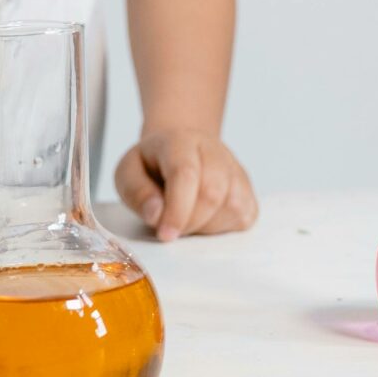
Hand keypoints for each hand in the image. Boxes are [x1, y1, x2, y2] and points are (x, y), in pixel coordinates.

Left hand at [113, 129, 259, 240]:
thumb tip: (156, 215)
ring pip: (231, 208)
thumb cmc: (152, 167)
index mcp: (181, 142)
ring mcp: (236, 172)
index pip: (186, 174)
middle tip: (170, 229)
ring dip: (204, 227)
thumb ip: (136, 192)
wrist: (182, 154)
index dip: (177, 208)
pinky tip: (204, 221)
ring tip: (186, 219)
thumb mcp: (128, 172)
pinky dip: (221, 229)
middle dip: (189, 222)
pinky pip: (244, 218)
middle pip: (212, 193)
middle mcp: (215, 152)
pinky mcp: (249, 193)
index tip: (166, 235)